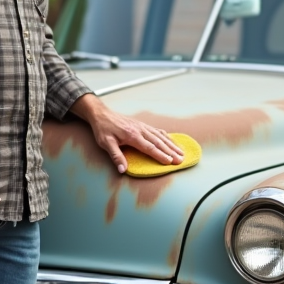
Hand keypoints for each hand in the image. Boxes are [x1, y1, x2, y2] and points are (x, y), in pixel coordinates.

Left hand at [70, 93, 184, 174]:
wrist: (102, 114)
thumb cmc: (103, 129)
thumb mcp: (105, 143)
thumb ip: (115, 156)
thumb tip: (123, 170)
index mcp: (132, 136)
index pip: (149, 147)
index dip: (160, 155)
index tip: (170, 162)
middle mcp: (140, 130)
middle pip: (159, 142)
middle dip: (171, 151)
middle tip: (181, 160)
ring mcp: (142, 127)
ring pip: (160, 136)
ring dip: (172, 144)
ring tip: (181, 152)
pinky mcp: (142, 125)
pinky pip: (157, 131)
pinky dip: (166, 136)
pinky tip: (171, 140)